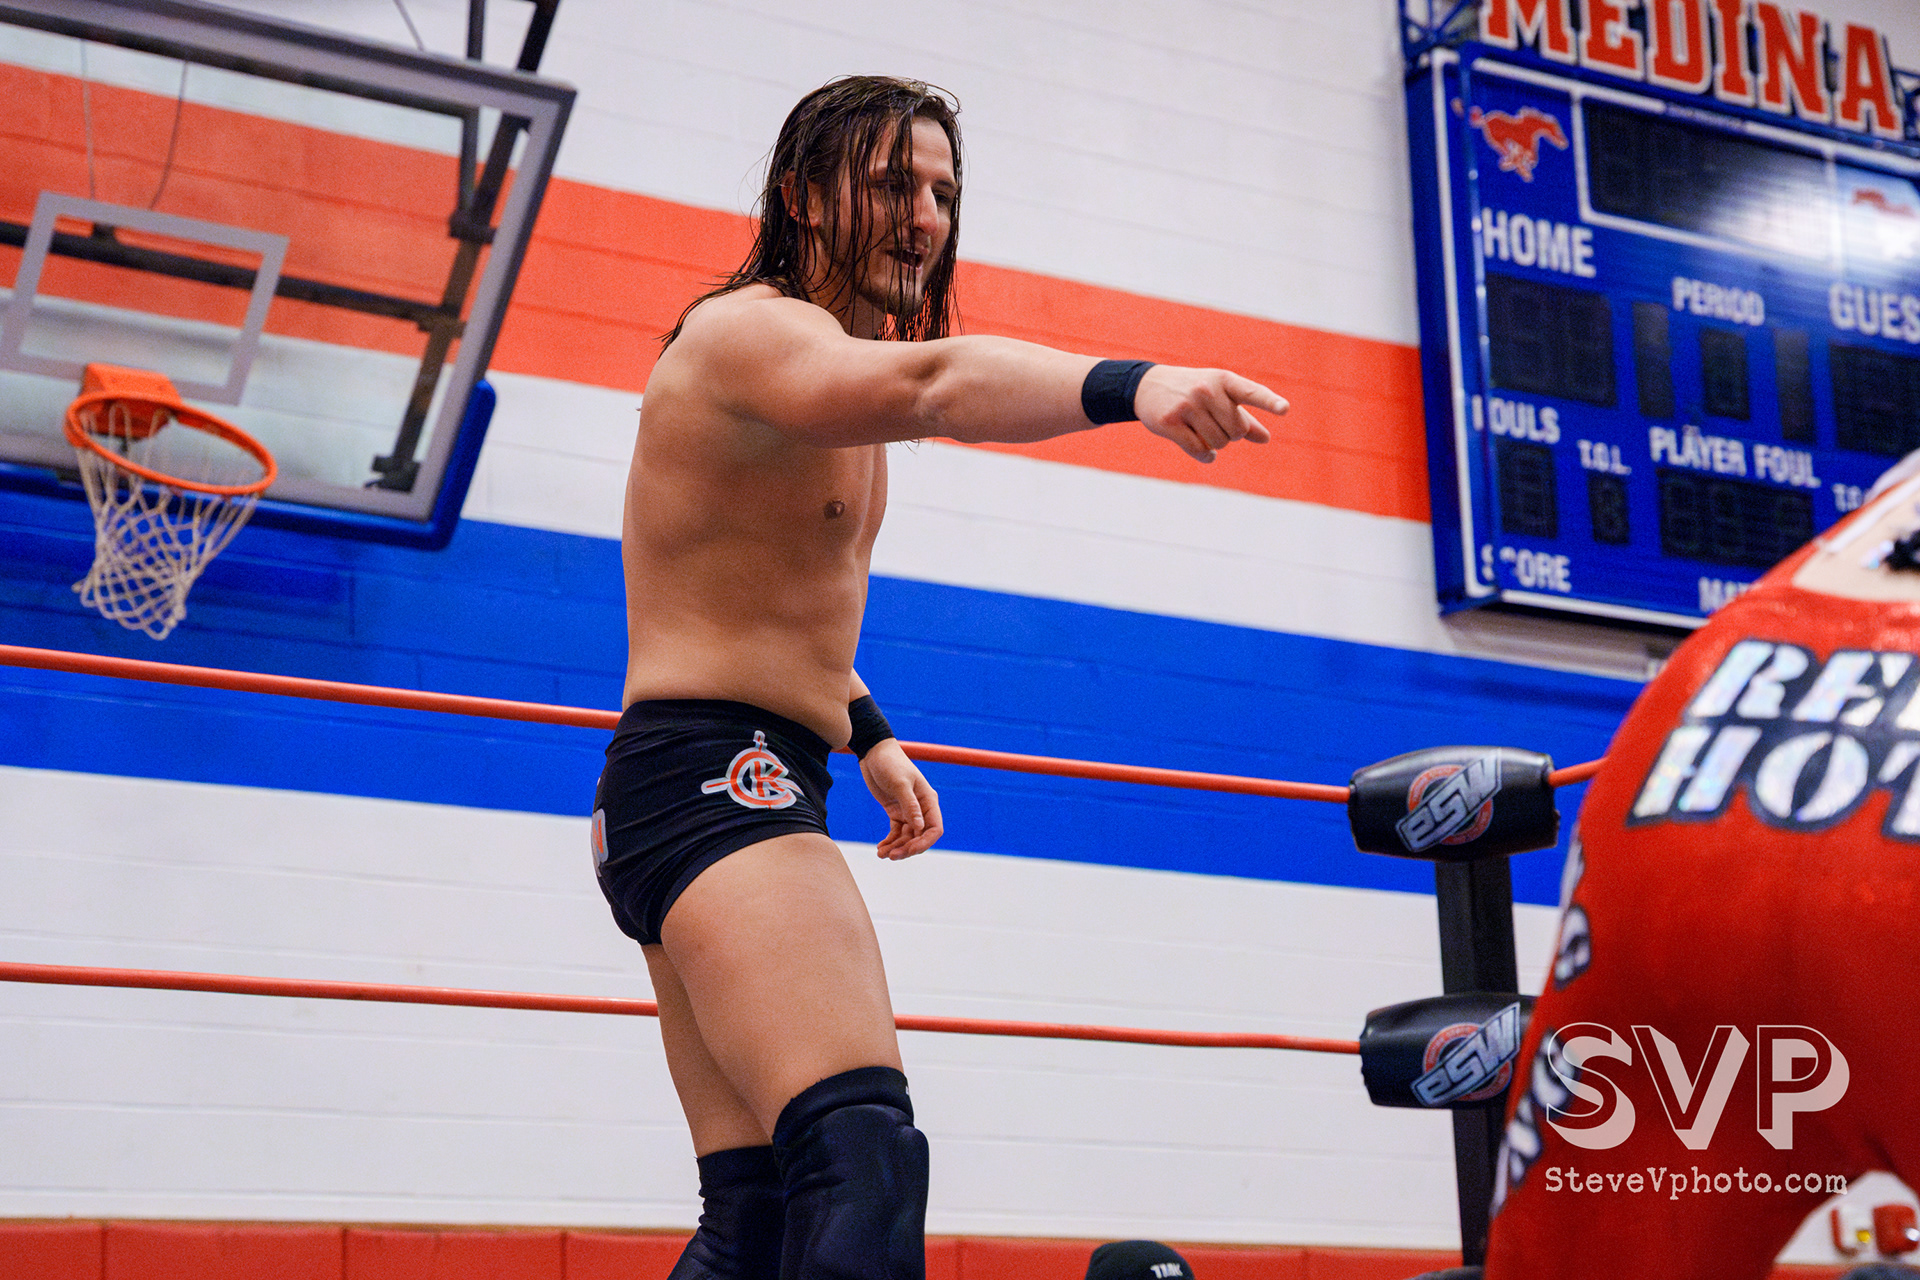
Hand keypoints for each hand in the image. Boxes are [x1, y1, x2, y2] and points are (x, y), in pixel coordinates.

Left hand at [858, 739, 943, 859]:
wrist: (874, 753)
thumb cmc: (891, 763)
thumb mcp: (900, 783)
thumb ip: (910, 805)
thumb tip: (919, 826)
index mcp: (928, 801)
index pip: (934, 829)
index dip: (924, 842)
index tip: (909, 850)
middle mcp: (921, 808)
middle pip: (919, 837)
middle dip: (907, 848)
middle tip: (891, 856)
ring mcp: (908, 811)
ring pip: (906, 837)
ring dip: (896, 847)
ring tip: (881, 854)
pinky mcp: (895, 812)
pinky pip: (895, 832)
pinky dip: (889, 841)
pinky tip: (880, 848)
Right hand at [1133, 365, 1286, 463]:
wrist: (1148, 386)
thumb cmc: (1193, 392)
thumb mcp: (1219, 397)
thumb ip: (1244, 417)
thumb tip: (1266, 439)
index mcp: (1224, 380)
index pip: (1251, 392)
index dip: (1269, 402)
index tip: (1285, 409)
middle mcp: (1206, 390)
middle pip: (1237, 431)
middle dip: (1231, 435)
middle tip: (1217, 424)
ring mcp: (1187, 406)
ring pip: (1218, 443)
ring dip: (1216, 445)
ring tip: (1204, 432)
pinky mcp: (1170, 423)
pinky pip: (1200, 451)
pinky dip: (1206, 456)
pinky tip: (1207, 454)